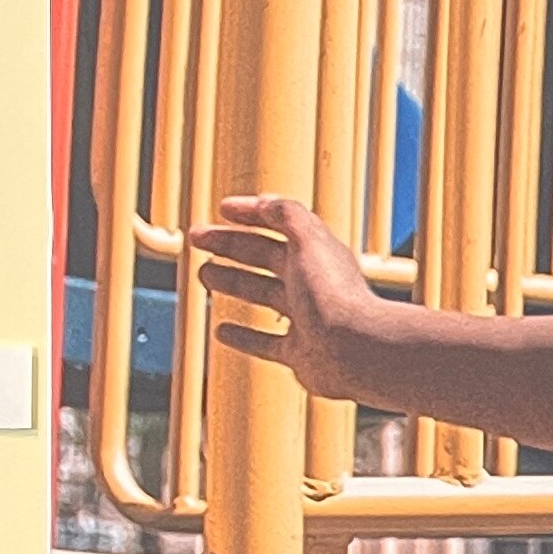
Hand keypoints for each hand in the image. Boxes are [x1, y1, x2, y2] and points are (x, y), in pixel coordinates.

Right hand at [189, 194, 388, 400]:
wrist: (354, 351)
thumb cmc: (334, 296)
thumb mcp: (309, 242)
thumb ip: (288, 216)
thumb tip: (265, 200)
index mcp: (318, 254)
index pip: (281, 225)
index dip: (252, 213)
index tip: (223, 208)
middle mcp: (314, 284)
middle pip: (266, 257)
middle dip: (230, 245)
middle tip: (197, 237)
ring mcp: (308, 319)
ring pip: (263, 295)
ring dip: (233, 282)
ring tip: (204, 273)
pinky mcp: (301, 353)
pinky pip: (266, 343)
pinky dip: (243, 336)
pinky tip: (222, 330)